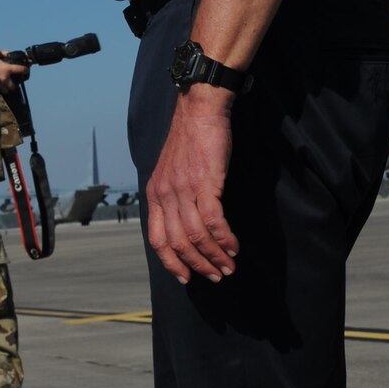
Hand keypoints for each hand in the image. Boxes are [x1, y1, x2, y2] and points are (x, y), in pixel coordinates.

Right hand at [0, 49, 29, 88]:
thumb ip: (2, 53)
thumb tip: (7, 54)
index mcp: (7, 69)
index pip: (21, 70)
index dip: (25, 70)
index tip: (26, 70)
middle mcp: (5, 79)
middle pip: (14, 87)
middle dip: (13, 85)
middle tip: (11, 82)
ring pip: (6, 91)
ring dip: (6, 88)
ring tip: (3, 85)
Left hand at [146, 87, 238, 284]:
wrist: (200, 109)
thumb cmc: (191, 139)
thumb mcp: (171, 171)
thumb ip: (173, 197)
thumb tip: (184, 225)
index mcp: (155, 194)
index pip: (157, 240)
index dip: (171, 263)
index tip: (186, 277)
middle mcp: (166, 195)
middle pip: (178, 243)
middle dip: (198, 265)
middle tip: (216, 275)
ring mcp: (184, 189)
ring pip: (196, 236)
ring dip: (215, 256)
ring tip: (229, 266)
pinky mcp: (205, 182)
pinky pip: (214, 221)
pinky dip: (225, 238)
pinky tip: (233, 246)